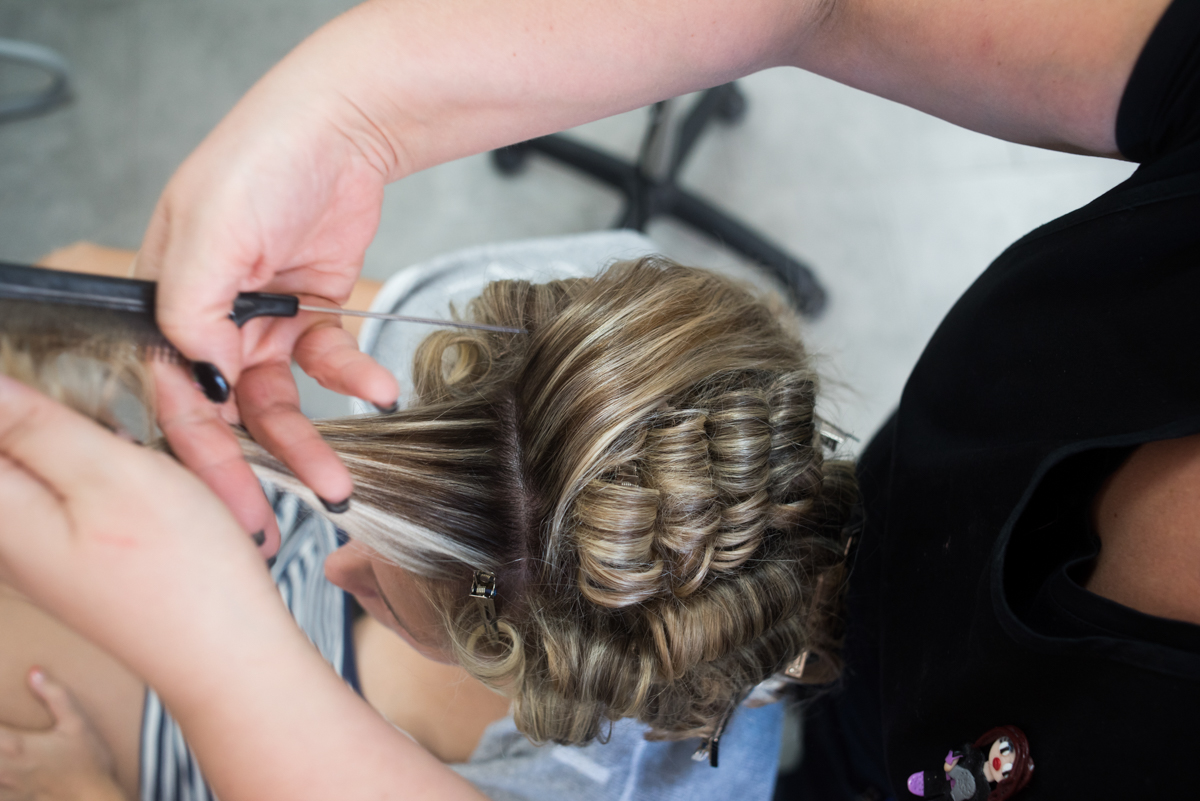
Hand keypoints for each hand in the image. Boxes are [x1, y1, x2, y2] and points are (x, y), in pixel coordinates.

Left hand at [0, 378, 481, 800]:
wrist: (230, 656)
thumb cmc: (184, 577)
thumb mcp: (112, 475)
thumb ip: (34, 424)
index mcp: (2, 508)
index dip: (24, 388)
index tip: (70, 379)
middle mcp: (12, 534)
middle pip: (17, 442)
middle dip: (63, 412)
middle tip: (126, 416)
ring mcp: (46, 549)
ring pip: (54, 464)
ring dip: (100, 441)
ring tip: (154, 451)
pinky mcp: (82, 556)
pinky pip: (82, 492)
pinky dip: (118, 472)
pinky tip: (156, 477)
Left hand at [0, 669, 123, 800]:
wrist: (93, 798)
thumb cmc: (88, 760)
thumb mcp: (78, 723)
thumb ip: (55, 696)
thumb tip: (33, 671)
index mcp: (17, 745)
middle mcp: (4, 767)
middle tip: (2, 730)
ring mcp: (5, 786)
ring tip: (1, 743)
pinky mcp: (12, 798)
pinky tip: (3, 767)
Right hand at [137, 47, 400, 551]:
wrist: (341, 126)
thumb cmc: (262, 160)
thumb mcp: (211, 231)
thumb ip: (192, 311)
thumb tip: (199, 384)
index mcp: (165, 303)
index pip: (175, 395)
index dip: (200, 457)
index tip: (232, 509)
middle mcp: (210, 319)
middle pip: (226, 413)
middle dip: (253, 470)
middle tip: (277, 524)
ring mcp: (262, 320)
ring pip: (279, 402)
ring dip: (308, 442)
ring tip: (337, 483)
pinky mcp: (312, 313)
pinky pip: (329, 362)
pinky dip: (353, 379)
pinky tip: (377, 389)